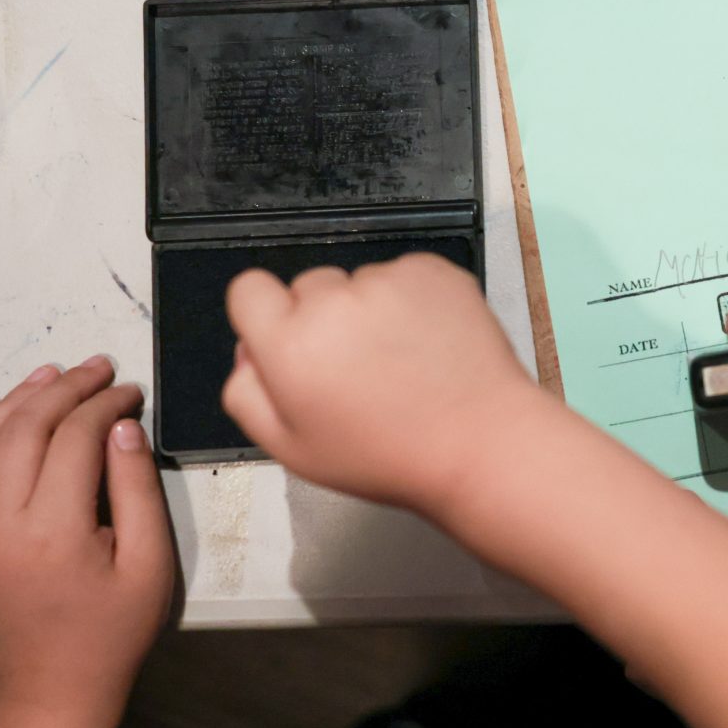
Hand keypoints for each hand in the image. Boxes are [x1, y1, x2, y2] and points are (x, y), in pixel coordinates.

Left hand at [0, 360, 172, 723]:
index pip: (75, 437)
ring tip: (47, 378)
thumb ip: (136, 491)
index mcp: (53, 531)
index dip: (105, 404)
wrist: (50, 691)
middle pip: (23, 427)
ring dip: (13, 401)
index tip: (130, 392)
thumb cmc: (111, 633)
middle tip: (96, 370)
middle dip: (63, 389)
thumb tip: (121, 427)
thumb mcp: (150, 566)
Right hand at [223, 255, 541, 514]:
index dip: (267, 317)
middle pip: (309, 287)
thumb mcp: (291, 449)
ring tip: (404, 362)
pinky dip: (413, 300)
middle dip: (323, 318)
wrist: (480, 443)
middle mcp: (334, 299)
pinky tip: (430, 343)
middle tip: (358, 369)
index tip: (294, 344)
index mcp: (288, 342)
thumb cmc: (384, 456)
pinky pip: (405, 276)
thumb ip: (247, 394)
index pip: (249, 289)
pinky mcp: (435, 271)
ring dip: (372, 310)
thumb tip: (247, 352)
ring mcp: (388, 279)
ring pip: (361, 282)